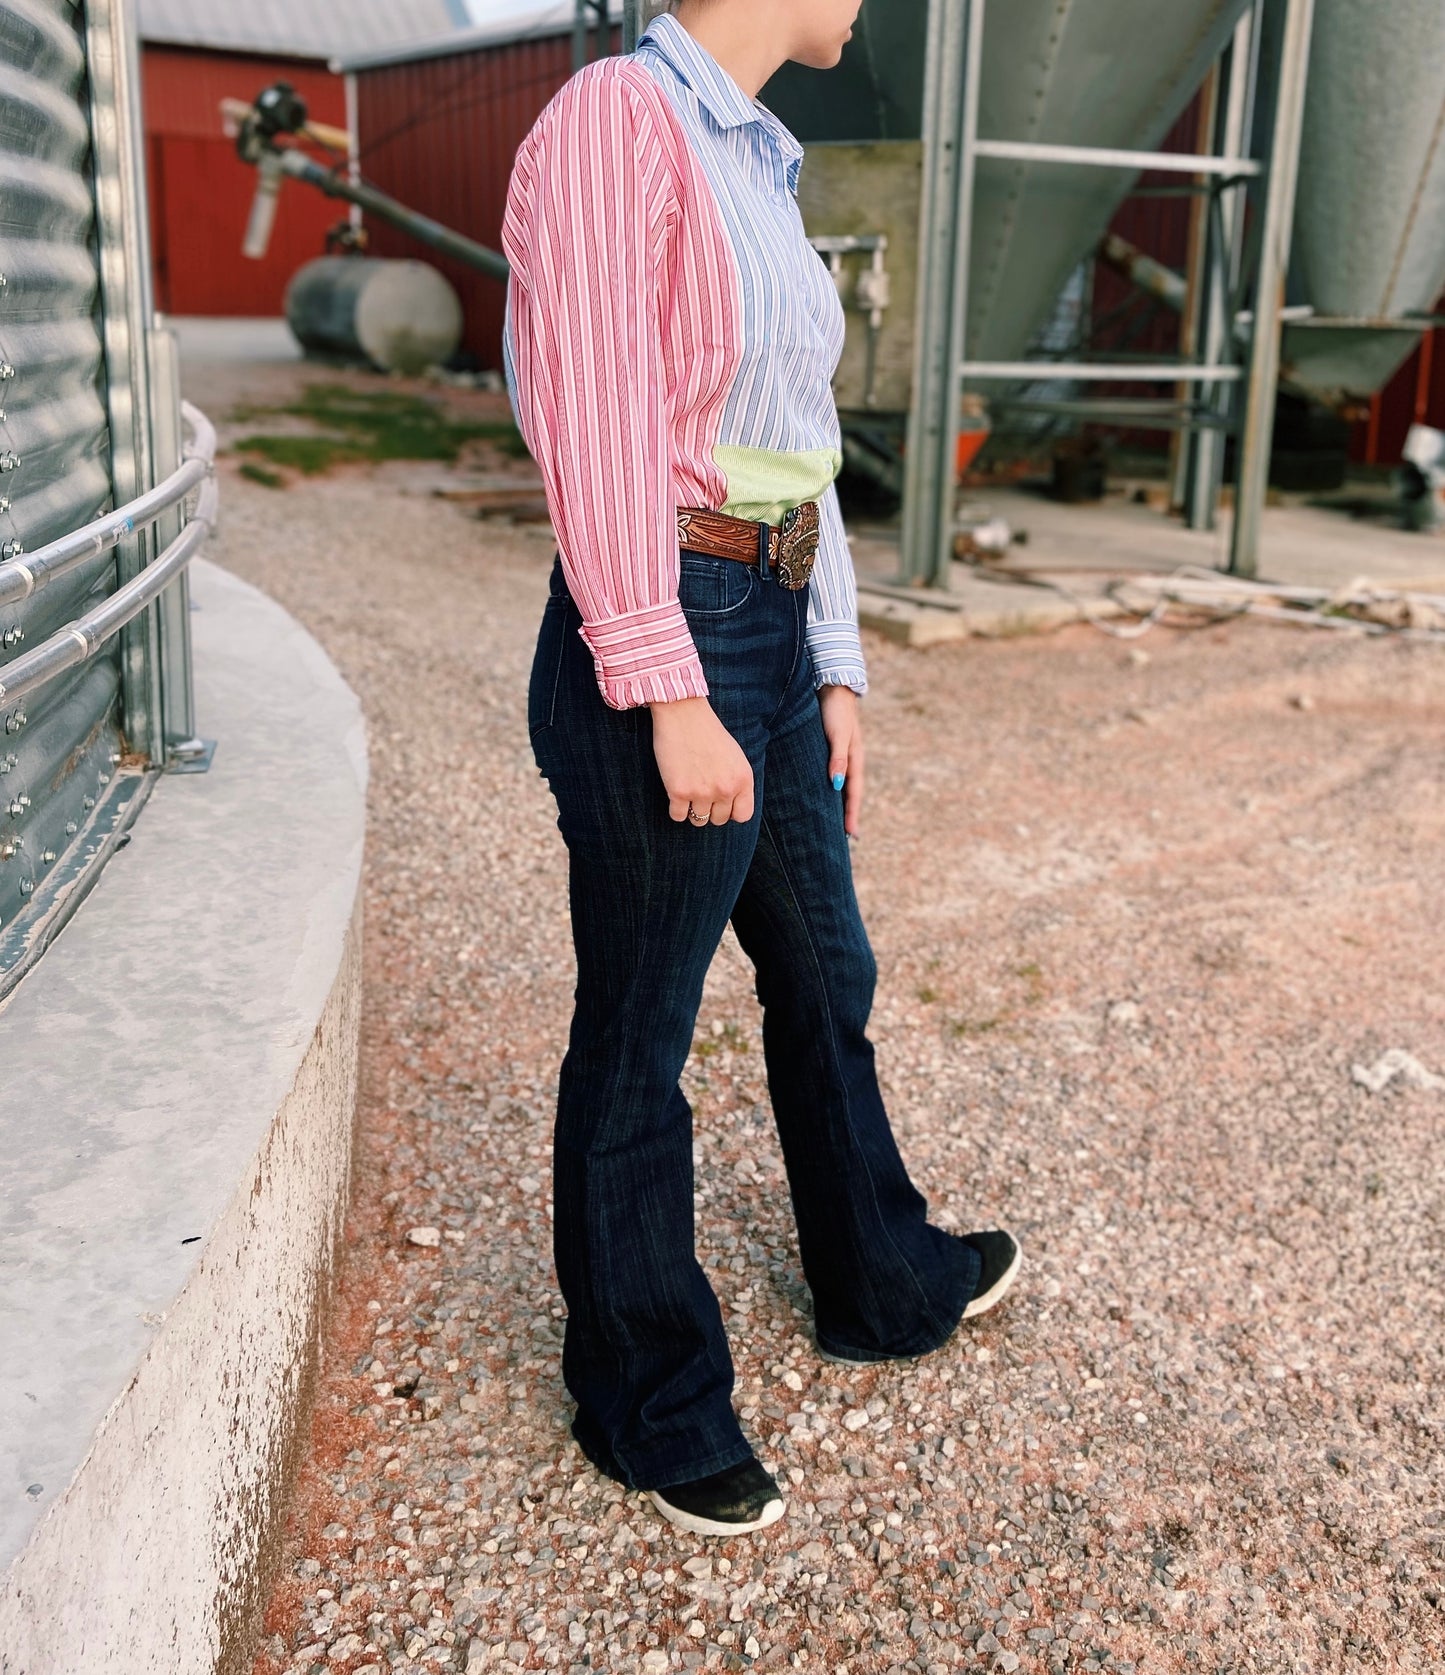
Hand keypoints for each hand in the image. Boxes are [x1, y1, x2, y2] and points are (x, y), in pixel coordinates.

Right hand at [649, 696, 754, 824]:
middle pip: (719, 820)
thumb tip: (732, 808)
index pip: (743, 815)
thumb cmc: (708, 732)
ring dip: (692, 809)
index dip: (731, 811)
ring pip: (698, 820)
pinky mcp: (679, 791)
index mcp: (743, 779)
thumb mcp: (735, 756)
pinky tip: (675, 790)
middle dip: (710, 810)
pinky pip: (677, 816)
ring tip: (688, 790)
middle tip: (700, 791)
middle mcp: (726, 789)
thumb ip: (737, 782)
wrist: (683, 713)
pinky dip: (675, 808)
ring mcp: (702, 792)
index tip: (721, 802)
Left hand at [819, 684, 864, 835]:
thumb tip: (836, 785)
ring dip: (842, 802)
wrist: (834, 685)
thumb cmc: (835, 711)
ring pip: (844, 784)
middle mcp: (851, 759)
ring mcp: (844, 754)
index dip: (852, 814)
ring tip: (837, 820)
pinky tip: (828, 792)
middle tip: (847, 837)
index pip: (854, 793)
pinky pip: (836, 773)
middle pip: (851, 792)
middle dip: (849, 814)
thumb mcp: (838, 735)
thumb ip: (838, 759)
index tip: (851, 835)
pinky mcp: (834, 748)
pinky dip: (834, 787)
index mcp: (855, 759)